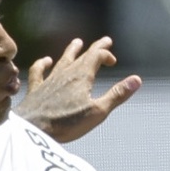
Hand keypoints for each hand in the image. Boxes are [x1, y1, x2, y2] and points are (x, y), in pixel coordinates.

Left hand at [19, 37, 140, 141]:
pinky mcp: (36, 89)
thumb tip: (137, 79)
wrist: (33, 129)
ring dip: (72, 50)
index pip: (97, 56)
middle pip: (83, 55)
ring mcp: (50, 80)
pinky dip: (43, 64)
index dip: (106, 55)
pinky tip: (45, 61)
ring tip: (77, 42)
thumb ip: (117, 95)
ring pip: (63, 60)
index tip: (113, 62)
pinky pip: (39, 71)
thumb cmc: (66, 123)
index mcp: (82, 76)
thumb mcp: (98, 111)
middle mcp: (66, 73)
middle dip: (95, 48)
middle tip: (105, 41)